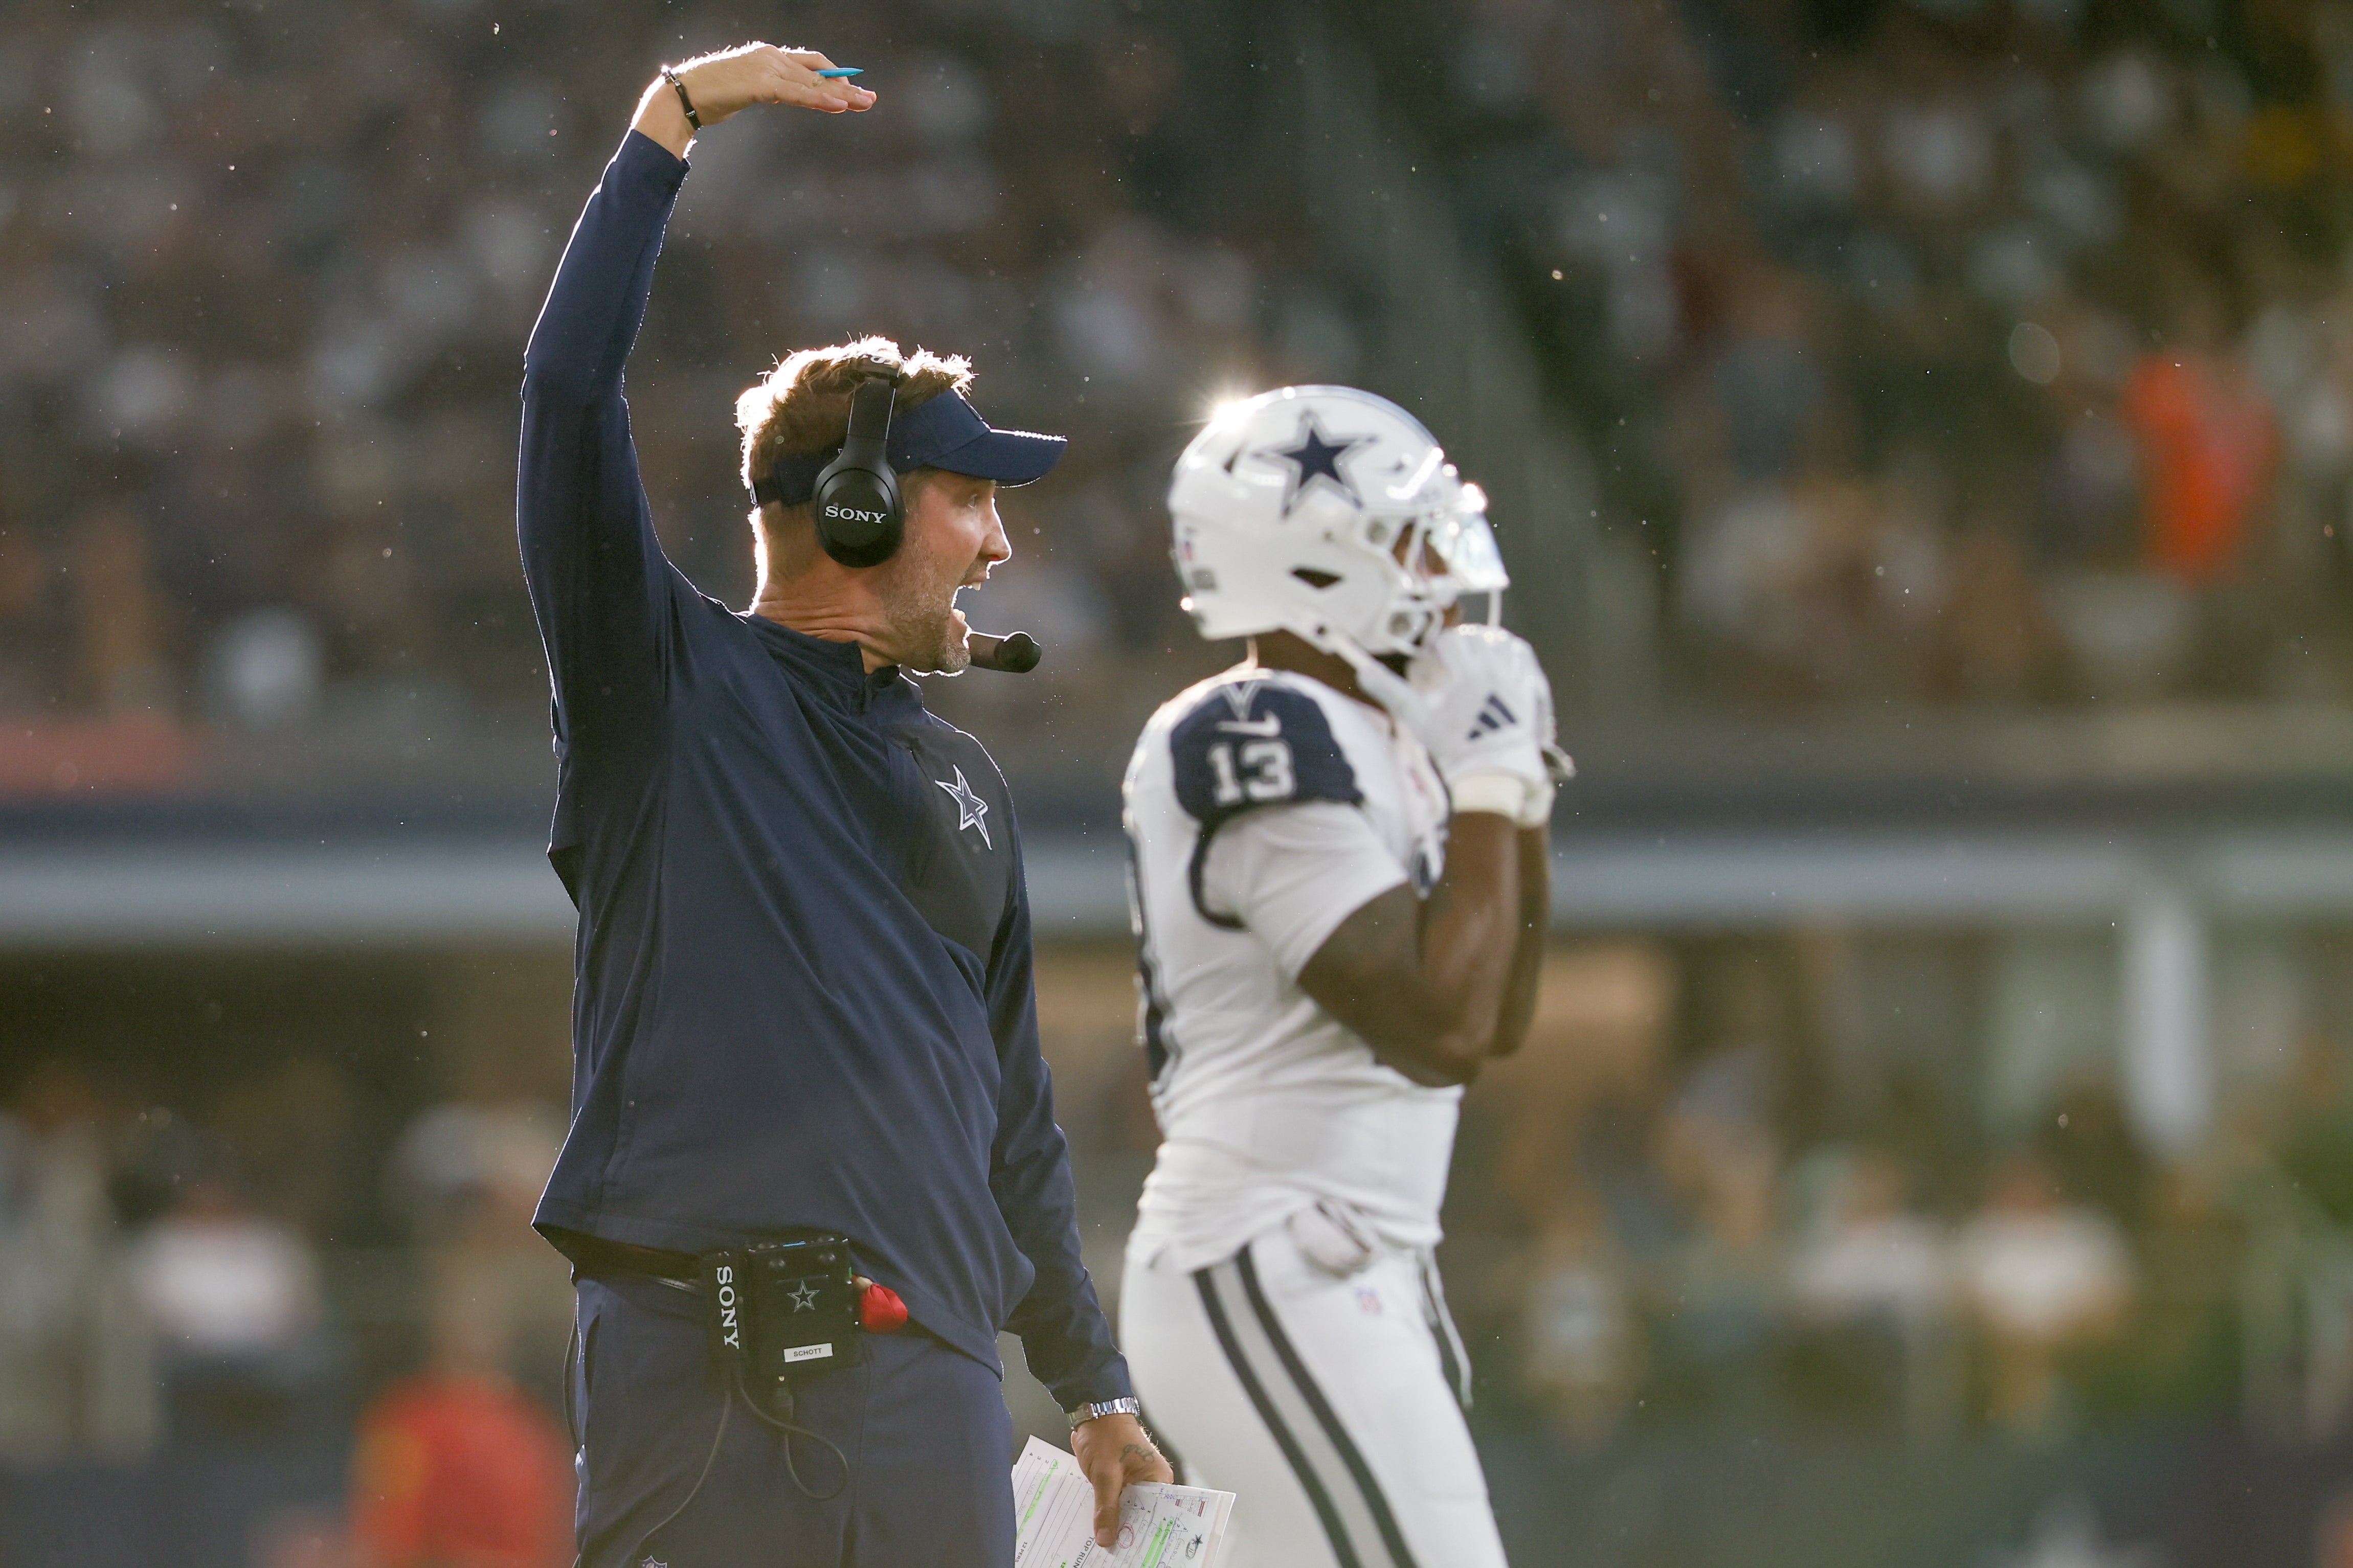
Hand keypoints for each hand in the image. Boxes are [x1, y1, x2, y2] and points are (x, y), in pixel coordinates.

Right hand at [632, 44, 874, 156]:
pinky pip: (797, 94)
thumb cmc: (712, 95)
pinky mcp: (760, 84)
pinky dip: (821, 99)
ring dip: (841, 95)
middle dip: (846, 87)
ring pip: (812, 84)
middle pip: (818, 72)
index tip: (853, 90)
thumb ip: (772, 89)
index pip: (811, 64)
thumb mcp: (750, 90)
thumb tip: (792, 96)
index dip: (834, 76)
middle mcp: (771, 57)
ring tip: (864, 103)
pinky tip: (841, 105)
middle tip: (870, 99)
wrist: (683, 96)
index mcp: (769, 56)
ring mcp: (766, 68)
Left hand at [1071, 1412, 1172, 1548]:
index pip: (1158, 1513)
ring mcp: (1135, 1481)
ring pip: (1128, 1510)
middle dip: (1129, 1531)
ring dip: (1117, 1522)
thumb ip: (1106, 1507)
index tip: (1134, 1551)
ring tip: (1107, 1543)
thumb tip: (1106, 1537)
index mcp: (1157, 1477)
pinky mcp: (1121, 1481)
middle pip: (1143, 1515)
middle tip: (1118, 1551)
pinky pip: (1117, 1502)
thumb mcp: (1105, 1474)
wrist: (1093, 1413)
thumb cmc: (1106, 1433)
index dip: (1146, 1533)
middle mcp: (1150, 1481)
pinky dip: (1108, 1512)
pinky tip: (1098, 1526)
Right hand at [1352, 625, 1558, 823]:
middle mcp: (1494, 672)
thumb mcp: (1419, 721)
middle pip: (1479, 637)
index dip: (1440, 648)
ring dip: (1491, 645)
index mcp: (1466, 675)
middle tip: (1456, 659)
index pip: (1452, 641)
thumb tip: (1363, 671)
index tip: (1436, 661)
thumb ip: (1392, 692)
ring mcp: (1517, 680)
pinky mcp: (1532, 691)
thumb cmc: (1455, 749)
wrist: (1495, 774)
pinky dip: (1515, 656)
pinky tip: (1506, 667)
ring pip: (1506, 643)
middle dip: (1465, 643)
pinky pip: (1526, 660)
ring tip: (1481, 659)